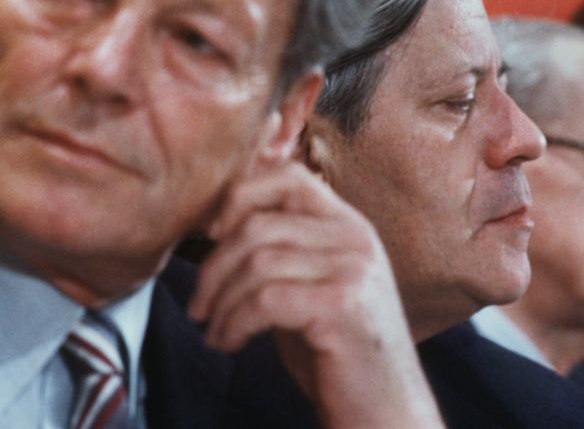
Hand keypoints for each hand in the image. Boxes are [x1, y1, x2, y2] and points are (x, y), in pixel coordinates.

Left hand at [187, 162, 442, 427]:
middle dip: (214, 267)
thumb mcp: (311, 286)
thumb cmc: (338, 353)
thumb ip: (284, 250)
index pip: (290, 177)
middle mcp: (357, 238)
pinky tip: (229, 343)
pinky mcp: (341, 306)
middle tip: (198, 306)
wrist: (385, 410)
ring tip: (214, 331)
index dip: (242, 197)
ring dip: (220, 302)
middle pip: (260, 225)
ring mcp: (353, 269)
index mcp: (350, 225)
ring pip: (257, 263)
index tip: (213, 236)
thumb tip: (219, 224)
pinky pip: (264, 300)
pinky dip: (233, 323)